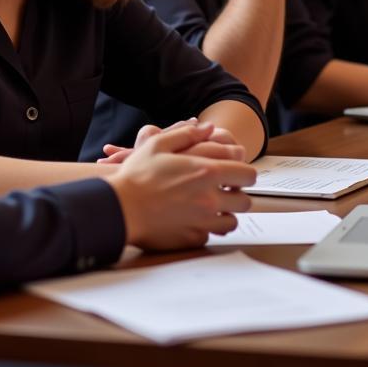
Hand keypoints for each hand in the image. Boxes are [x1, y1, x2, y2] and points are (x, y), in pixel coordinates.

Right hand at [105, 123, 255, 250]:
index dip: (242, 171)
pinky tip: (191, 218)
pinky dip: (206, 227)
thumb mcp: (158, 144)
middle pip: (244, 200)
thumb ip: (187, 134)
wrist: (120, 208)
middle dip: (236, 194)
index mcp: (207, 172)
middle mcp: (210, 198)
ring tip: (208, 205)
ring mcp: (203, 222)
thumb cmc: (137, 175)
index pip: (247, 174)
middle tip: (221, 189)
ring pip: (232, 221)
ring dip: (225, 213)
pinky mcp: (193, 238)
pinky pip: (211, 234)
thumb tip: (208, 128)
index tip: (233, 172)